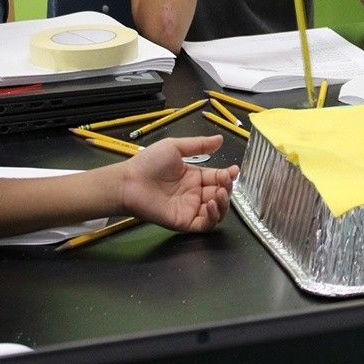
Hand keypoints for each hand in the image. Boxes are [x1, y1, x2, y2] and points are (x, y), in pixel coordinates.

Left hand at [119, 135, 238, 231]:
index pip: (217, 178)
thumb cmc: (149, 163)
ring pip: (217, 211)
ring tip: (220, 193)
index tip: (234, 171)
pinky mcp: (185, 222)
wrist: (129, 181)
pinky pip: (205, 224)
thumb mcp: (175, 147)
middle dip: (228, 188)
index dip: (228, 176)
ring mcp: (190, 209)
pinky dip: (213, 216)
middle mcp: (195, 194)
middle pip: (220, 195)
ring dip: (224, 203)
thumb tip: (220, 139)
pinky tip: (212, 204)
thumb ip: (199, 145)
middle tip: (226, 181)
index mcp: (194, 177)